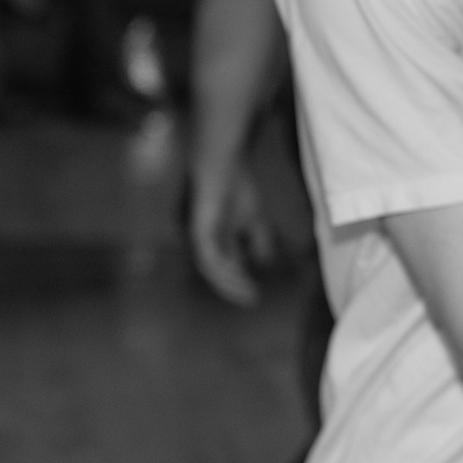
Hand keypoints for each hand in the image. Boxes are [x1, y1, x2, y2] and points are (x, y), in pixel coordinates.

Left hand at [188, 163, 274, 306]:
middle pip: (216, 272)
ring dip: (230, 283)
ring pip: (212, 270)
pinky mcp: (197, 232)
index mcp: (215, 238)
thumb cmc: (235, 184)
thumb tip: (264, 262)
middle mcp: (204, 241)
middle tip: (252, 300)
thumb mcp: (253, 218)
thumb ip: (258, 239)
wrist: (223, 161)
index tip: (256, 295)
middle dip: (234, 288)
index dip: (239, 282)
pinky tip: (240, 275)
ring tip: (248, 292)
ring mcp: (199, 237)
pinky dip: (224, 270)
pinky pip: (209, 258)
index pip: (225, 266)